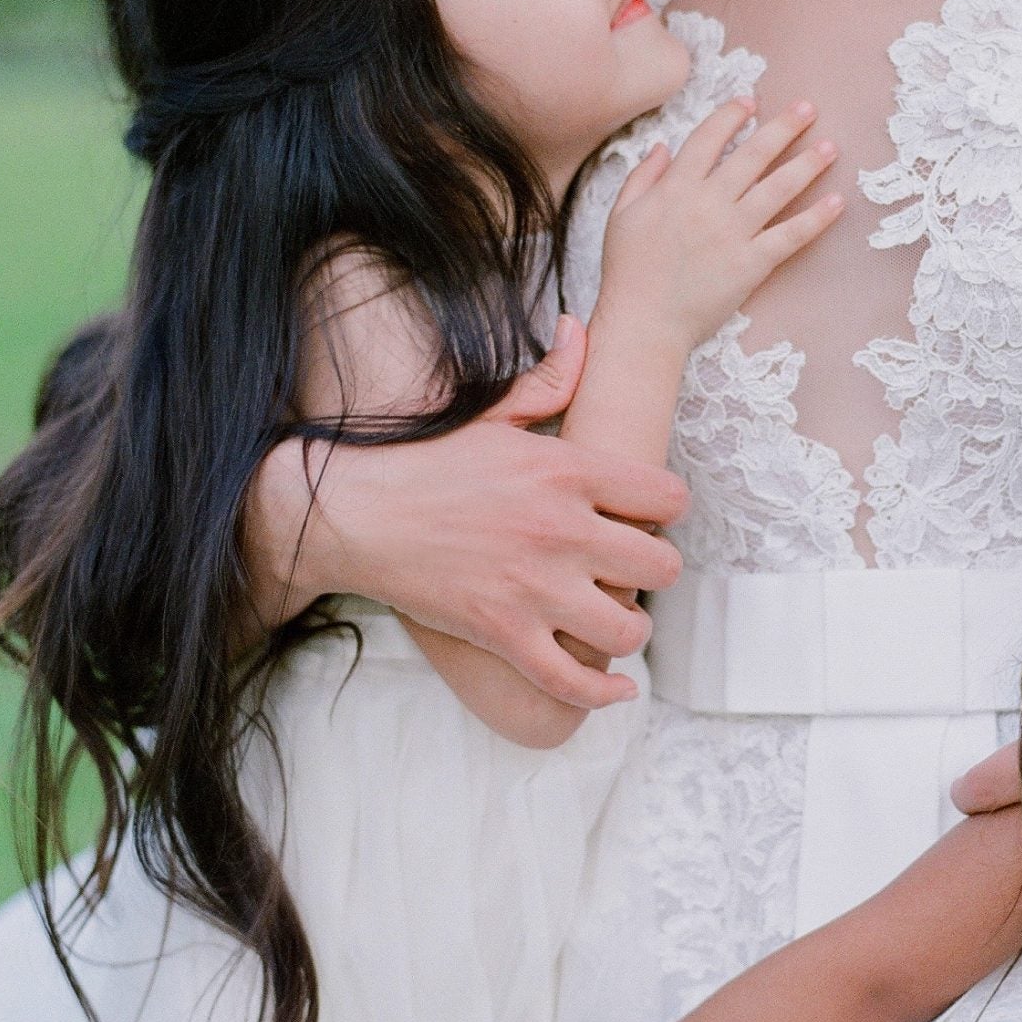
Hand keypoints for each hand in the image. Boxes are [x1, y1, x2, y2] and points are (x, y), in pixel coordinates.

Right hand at [247, 317, 687, 707]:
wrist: (354, 513)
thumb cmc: (425, 461)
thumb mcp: (493, 414)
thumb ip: (549, 379)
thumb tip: (577, 328)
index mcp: (566, 470)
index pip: (667, 497)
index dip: (665, 510)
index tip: (647, 517)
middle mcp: (561, 529)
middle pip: (661, 564)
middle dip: (653, 570)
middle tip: (630, 569)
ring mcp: (534, 588)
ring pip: (629, 626)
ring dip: (630, 627)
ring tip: (615, 619)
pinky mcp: (504, 634)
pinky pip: (574, 680)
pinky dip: (602, 692)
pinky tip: (614, 685)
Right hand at [599, 99, 844, 356]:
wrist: (644, 323)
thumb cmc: (627, 272)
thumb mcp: (622, 215)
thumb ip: (642, 176)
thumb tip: (663, 146)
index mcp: (675, 188)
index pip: (709, 138)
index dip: (732, 115)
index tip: (751, 101)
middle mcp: (708, 203)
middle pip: (753, 154)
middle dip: (784, 127)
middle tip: (809, 108)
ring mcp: (733, 233)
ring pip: (778, 188)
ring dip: (808, 164)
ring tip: (830, 147)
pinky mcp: (752, 264)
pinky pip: (790, 235)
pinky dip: (816, 218)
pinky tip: (837, 202)